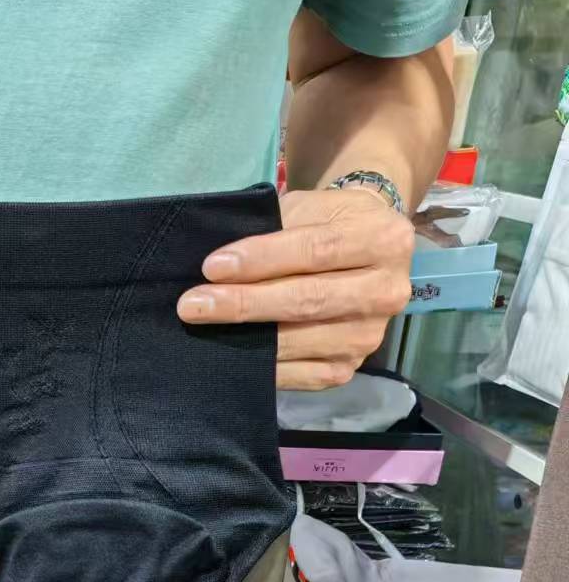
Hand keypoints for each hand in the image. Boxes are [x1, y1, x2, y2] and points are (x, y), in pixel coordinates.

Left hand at [177, 187, 414, 390]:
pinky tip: (229, 355)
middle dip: (244, 304)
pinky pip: (298, 374)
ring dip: (244, 338)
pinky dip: (260, 366)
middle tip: (193, 304)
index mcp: (385, 240)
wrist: (363, 253)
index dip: (262, 259)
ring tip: (201, 327)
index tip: (212, 267)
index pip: (316, 251)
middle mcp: (387, 292)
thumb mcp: (311, 207)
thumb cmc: (327, 224)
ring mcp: (369, 336)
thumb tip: (220, 266)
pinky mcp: (347, 369)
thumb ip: (275, 228)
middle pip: (307, 300)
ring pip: (298, 340)